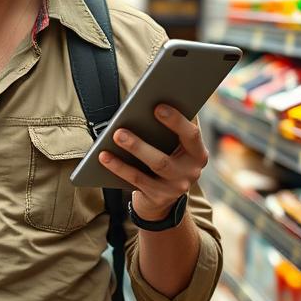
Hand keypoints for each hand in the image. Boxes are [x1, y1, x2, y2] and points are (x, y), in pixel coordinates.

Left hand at [99, 105, 207, 222]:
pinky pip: (136, 179)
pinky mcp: (158, 197)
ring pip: (154, 166)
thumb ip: (171, 129)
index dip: (177, 121)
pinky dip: (119, 166)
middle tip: (124, 126)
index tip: (158, 106)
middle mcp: (191, 171)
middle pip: (167, 155)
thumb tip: (150, 101)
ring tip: (116, 135)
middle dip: (144, 141)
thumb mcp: (174, 146)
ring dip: (134, 148)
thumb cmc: (166, 158)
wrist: (163, 200)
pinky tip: (104, 155)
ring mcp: (175, 187)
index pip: (192, 135)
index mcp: (197, 153)